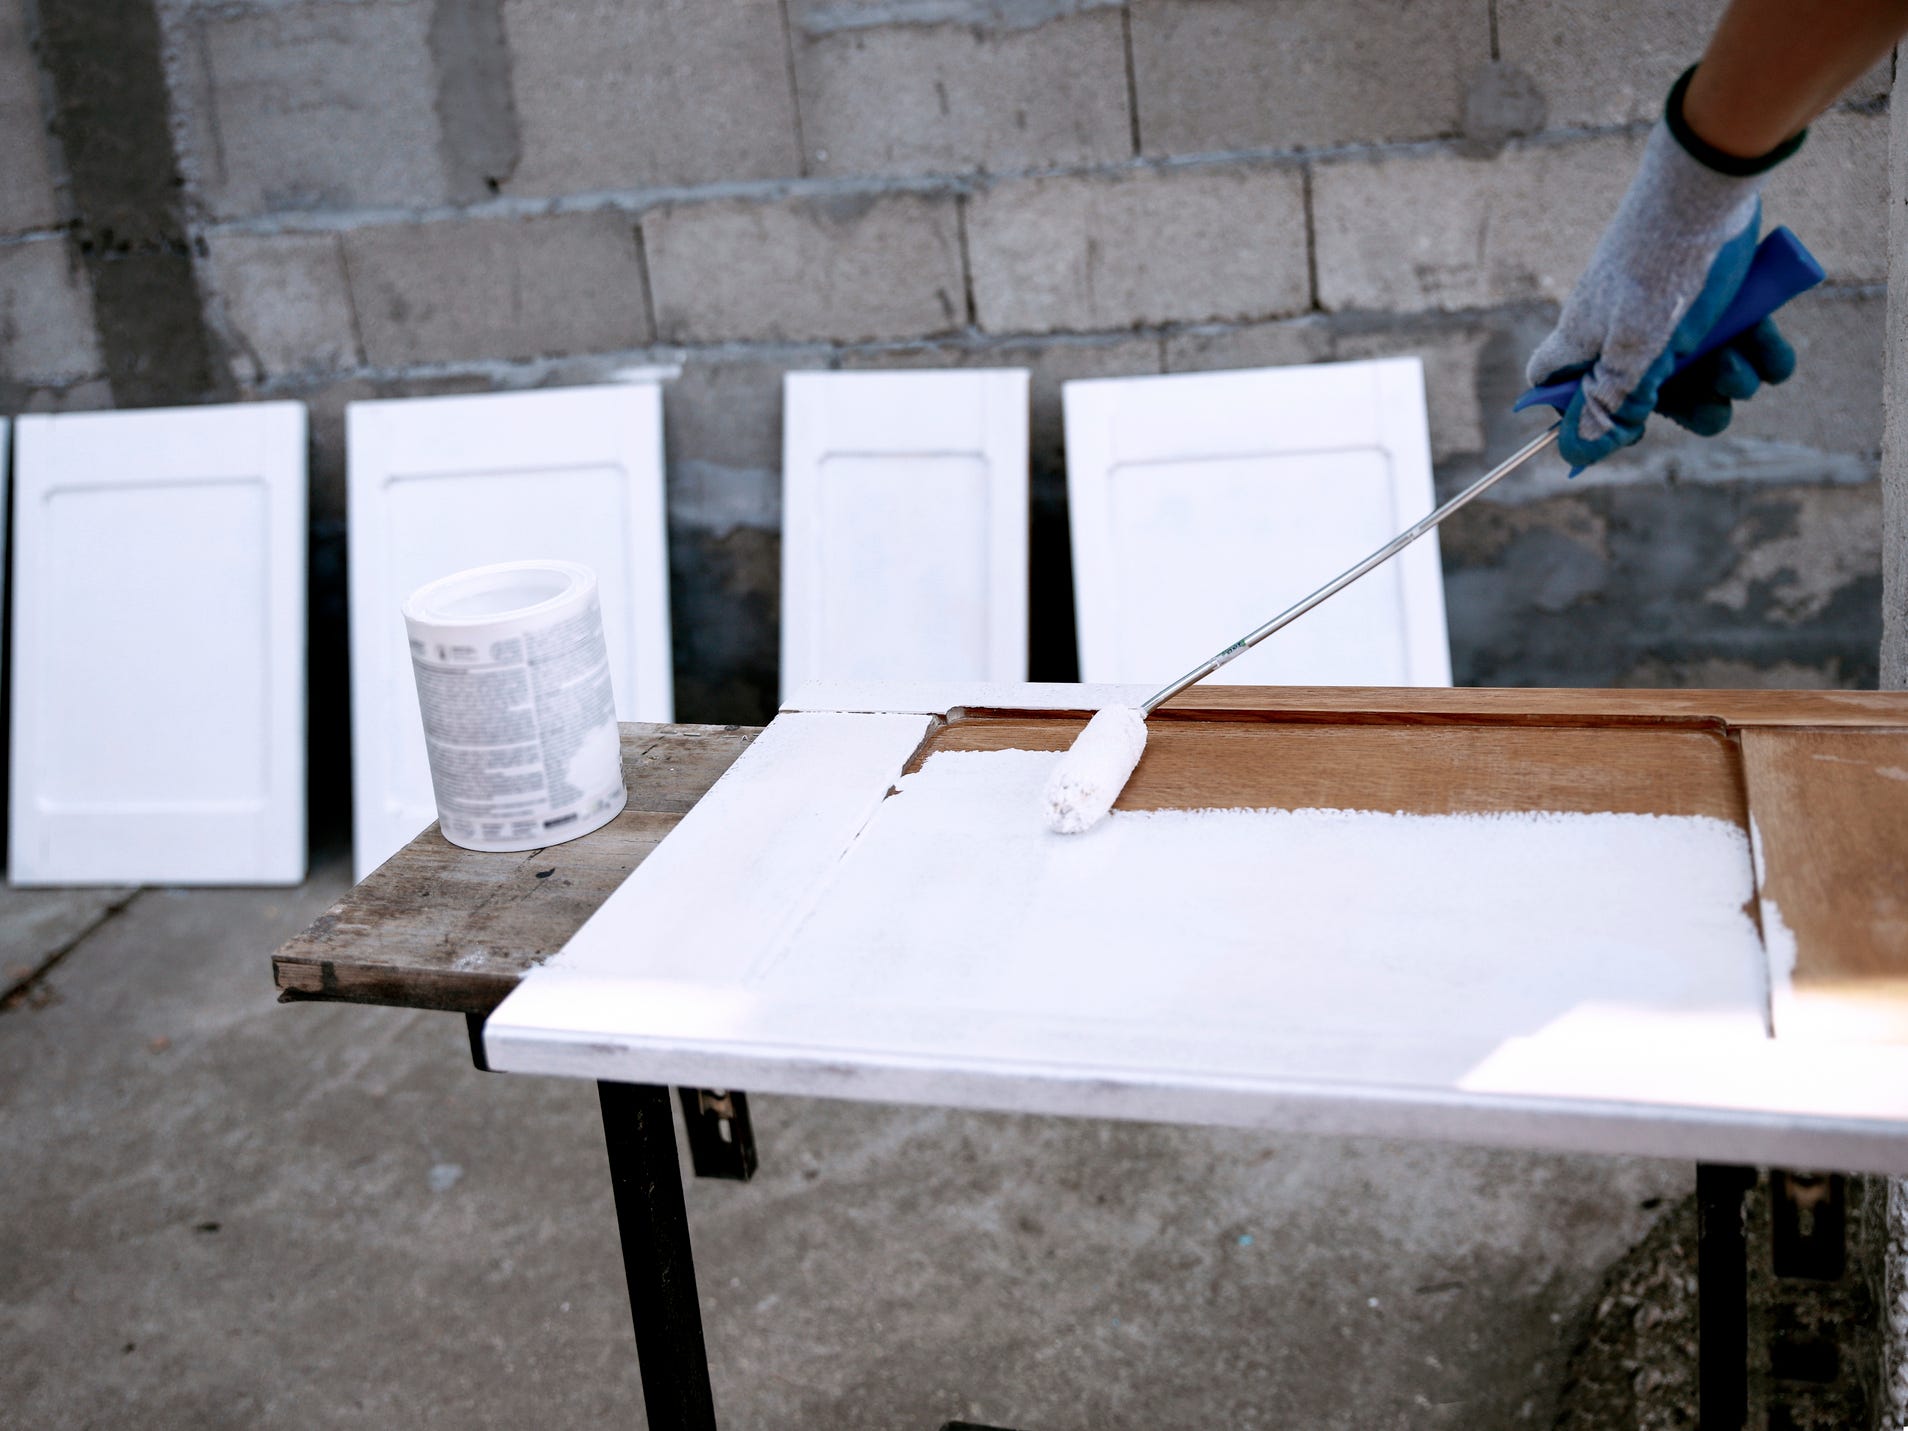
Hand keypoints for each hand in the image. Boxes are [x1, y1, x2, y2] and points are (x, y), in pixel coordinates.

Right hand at [1527, 121, 1797, 467]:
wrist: (1711, 184)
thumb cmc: (1664, 268)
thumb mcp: (1637, 346)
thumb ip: (1610, 401)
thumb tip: (1576, 450)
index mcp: (1587, 342)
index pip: (1553, 385)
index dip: (1580, 414)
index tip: (1622, 424)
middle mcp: (1624, 330)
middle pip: (1645, 396)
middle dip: (1688, 404)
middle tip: (1711, 396)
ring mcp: (1671, 313)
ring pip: (1699, 373)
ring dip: (1731, 377)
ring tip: (1742, 356)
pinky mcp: (1716, 296)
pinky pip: (1739, 344)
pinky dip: (1760, 351)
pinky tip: (1768, 343)